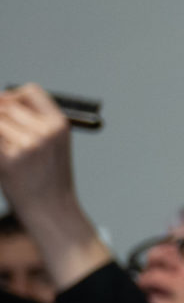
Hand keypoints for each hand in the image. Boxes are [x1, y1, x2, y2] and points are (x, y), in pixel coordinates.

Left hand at [0, 86, 113, 289]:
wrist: (51, 210)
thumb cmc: (47, 177)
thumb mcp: (51, 144)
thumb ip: (30, 121)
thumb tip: (0, 101)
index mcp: (59, 125)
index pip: (31, 91)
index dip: (13, 96)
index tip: (5, 108)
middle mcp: (45, 132)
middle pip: (5, 105)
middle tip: (4, 138)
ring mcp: (28, 145)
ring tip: (5, 148)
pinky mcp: (9, 159)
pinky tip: (2, 159)